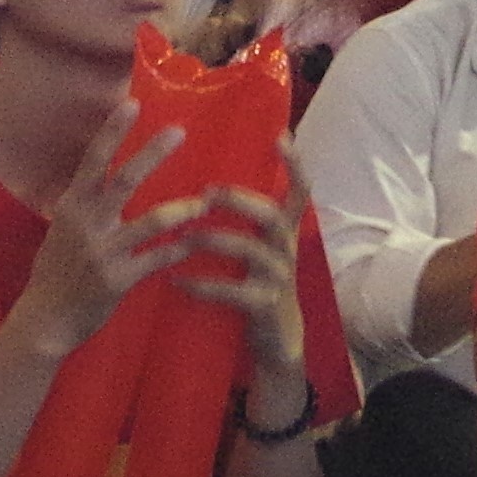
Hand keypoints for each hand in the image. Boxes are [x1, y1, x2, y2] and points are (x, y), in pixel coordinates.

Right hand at [14, 118, 203, 359]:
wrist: (45, 320)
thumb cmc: (54, 273)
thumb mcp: (61, 230)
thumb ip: (82, 204)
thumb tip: (97, 175)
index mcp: (71, 206)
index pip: (93, 160)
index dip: (112, 131)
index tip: (132, 103)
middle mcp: (86, 224)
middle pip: (125, 179)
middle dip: (153, 153)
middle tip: (179, 132)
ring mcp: (102, 252)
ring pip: (151, 221)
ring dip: (182, 209)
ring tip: (203, 202)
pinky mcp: (118, 279)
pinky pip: (157, 259)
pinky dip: (178, 250)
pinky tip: (194, 245)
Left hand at [178, 182, 314, 388]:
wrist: (278, 342)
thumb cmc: (259, 285)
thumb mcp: (261, 250)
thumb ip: (248, 222)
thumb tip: (211, 184)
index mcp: (285, 232)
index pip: (300, 191)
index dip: (295, 164)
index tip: (281, 135)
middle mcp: (286, 249)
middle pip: (270, 214)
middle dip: (237, 199)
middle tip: (205, 192)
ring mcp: (278, 278)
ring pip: (249, 249)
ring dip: (212, 239)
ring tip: (183, 237)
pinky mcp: (265, 305)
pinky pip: (232, 290)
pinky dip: (202, 285)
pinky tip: (176, 282)